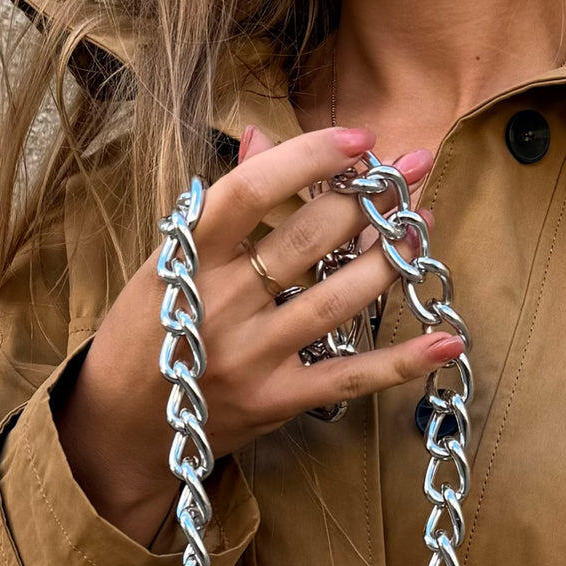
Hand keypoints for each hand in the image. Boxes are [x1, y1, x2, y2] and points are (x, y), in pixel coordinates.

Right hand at [56, 123, 450, 544]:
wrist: (118, 429)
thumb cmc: (144, 334)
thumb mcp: (164, 263)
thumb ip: (221, 207)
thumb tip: (261, 136)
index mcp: (186, 259)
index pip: (249, 190)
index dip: (307, 158)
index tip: (357, 139)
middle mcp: (220, 304)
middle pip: (306, 239)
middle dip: (367, 200)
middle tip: (412, 172)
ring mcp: (251, 357)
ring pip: (334, 300)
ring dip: (388, 259)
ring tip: (424, 225)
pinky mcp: (276, 401)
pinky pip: (347, 377)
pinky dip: (400, 362)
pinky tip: (447, 341)